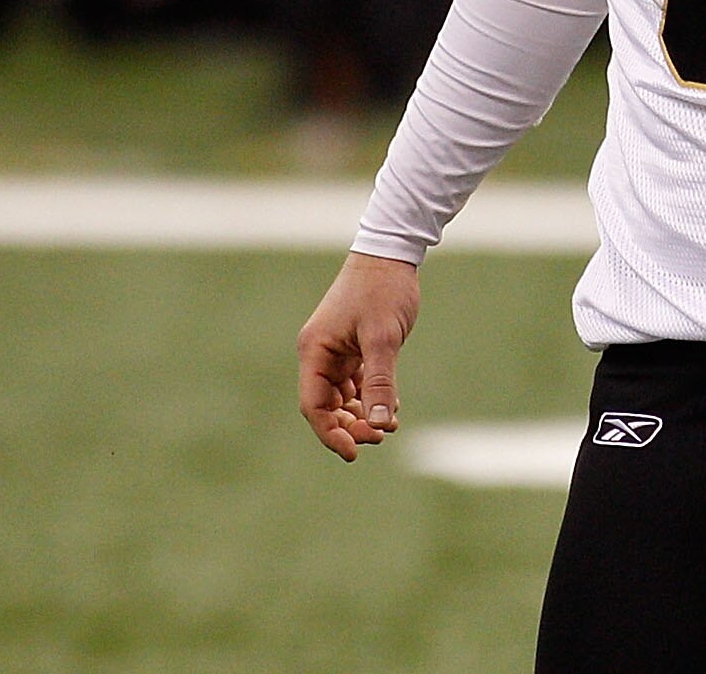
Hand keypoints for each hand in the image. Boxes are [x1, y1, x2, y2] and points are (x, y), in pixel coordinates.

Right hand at [297, 254, 420, 461]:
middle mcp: (320, 354)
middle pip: (327, 405)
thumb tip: (380, 424)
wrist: (392, 254)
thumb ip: (380, 382)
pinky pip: (357, 382)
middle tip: (380, 436)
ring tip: (390, 426)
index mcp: (315, 352)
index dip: (330, 433)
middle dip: (350, 425)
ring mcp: (336, 350)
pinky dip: (371, 396)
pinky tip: (392, 407)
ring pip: (343, 396)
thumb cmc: (383, 291)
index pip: (313, 405)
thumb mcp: (383, 339)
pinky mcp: (354, 346)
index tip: (353, 452)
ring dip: (363, 414)